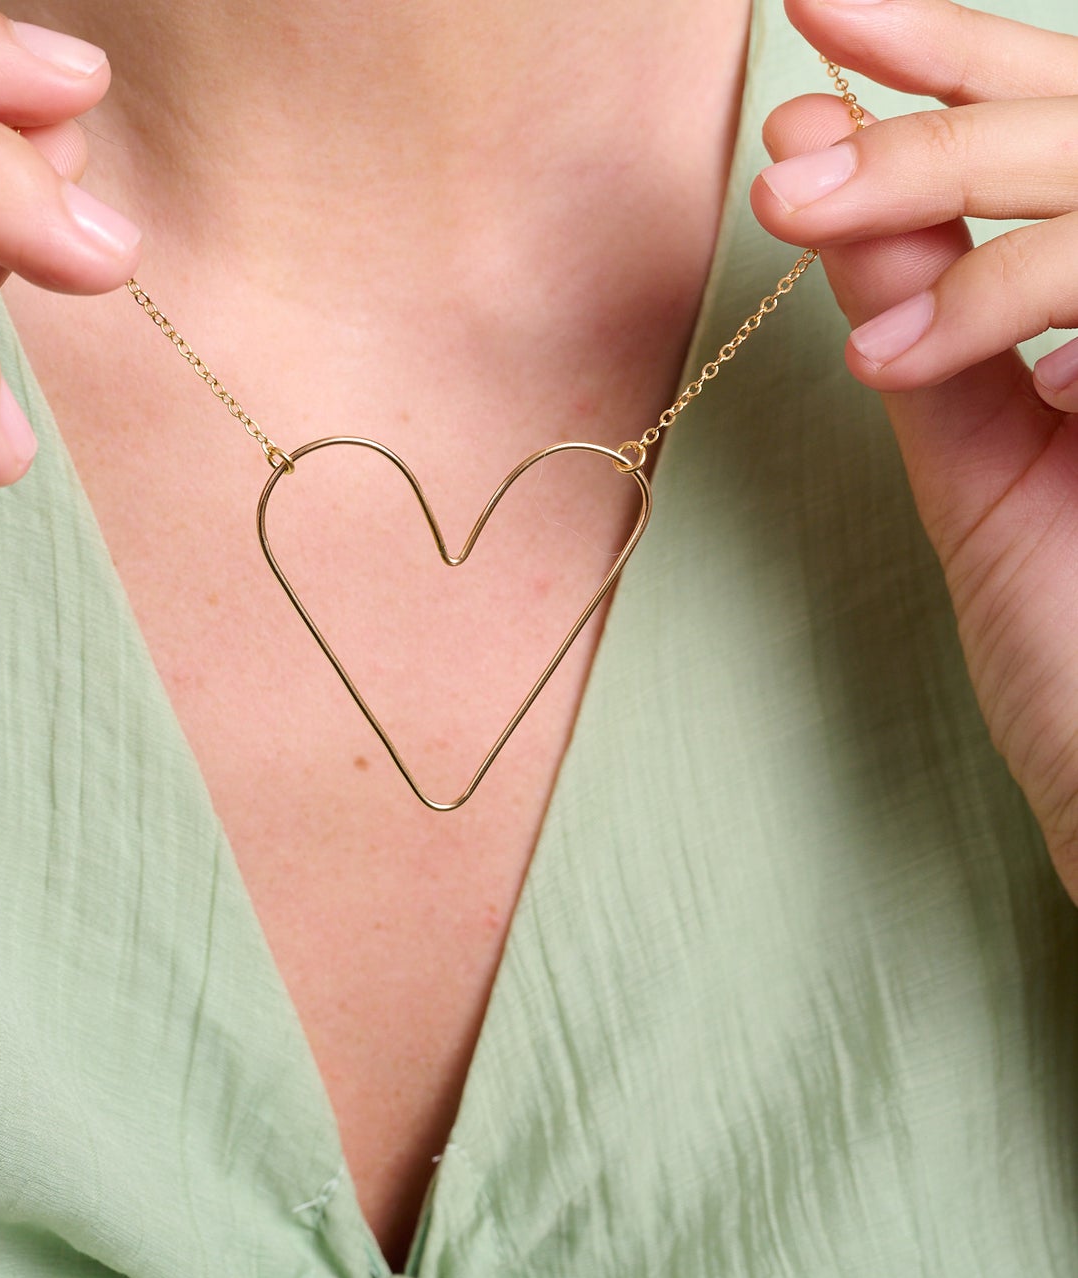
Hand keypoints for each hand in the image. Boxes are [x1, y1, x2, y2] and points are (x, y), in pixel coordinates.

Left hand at [751, 0, 1077, 903]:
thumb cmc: (1065, 631)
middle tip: (810, 93)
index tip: (814, 26)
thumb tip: (829, 198)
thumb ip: (923, 324)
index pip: (1046, 131)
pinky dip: (1047, 317)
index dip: (940, 62)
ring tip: (820, 234)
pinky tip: (995, 374)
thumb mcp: (975, 456)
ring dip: (966, 224)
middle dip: (946, 106)